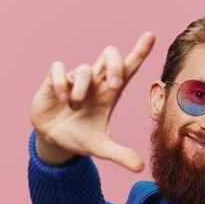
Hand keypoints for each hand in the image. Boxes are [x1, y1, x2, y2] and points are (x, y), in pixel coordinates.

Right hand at [30, 31, 154, 170]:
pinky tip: (62, 100)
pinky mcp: (55, 79)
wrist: (53, 140)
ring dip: (81, 90)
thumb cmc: (80, 137)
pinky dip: (61, 84)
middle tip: (112, 85)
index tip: (151, 35)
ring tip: (74, 108)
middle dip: (114, 65)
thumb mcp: (100, 148)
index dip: (139, 51)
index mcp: (110, 93)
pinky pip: (59, 69)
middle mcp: (95, 81)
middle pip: (110, 54)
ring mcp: (75, 78)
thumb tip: (140, 168)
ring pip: (84, 68)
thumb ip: (120, 155)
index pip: (128, 68)